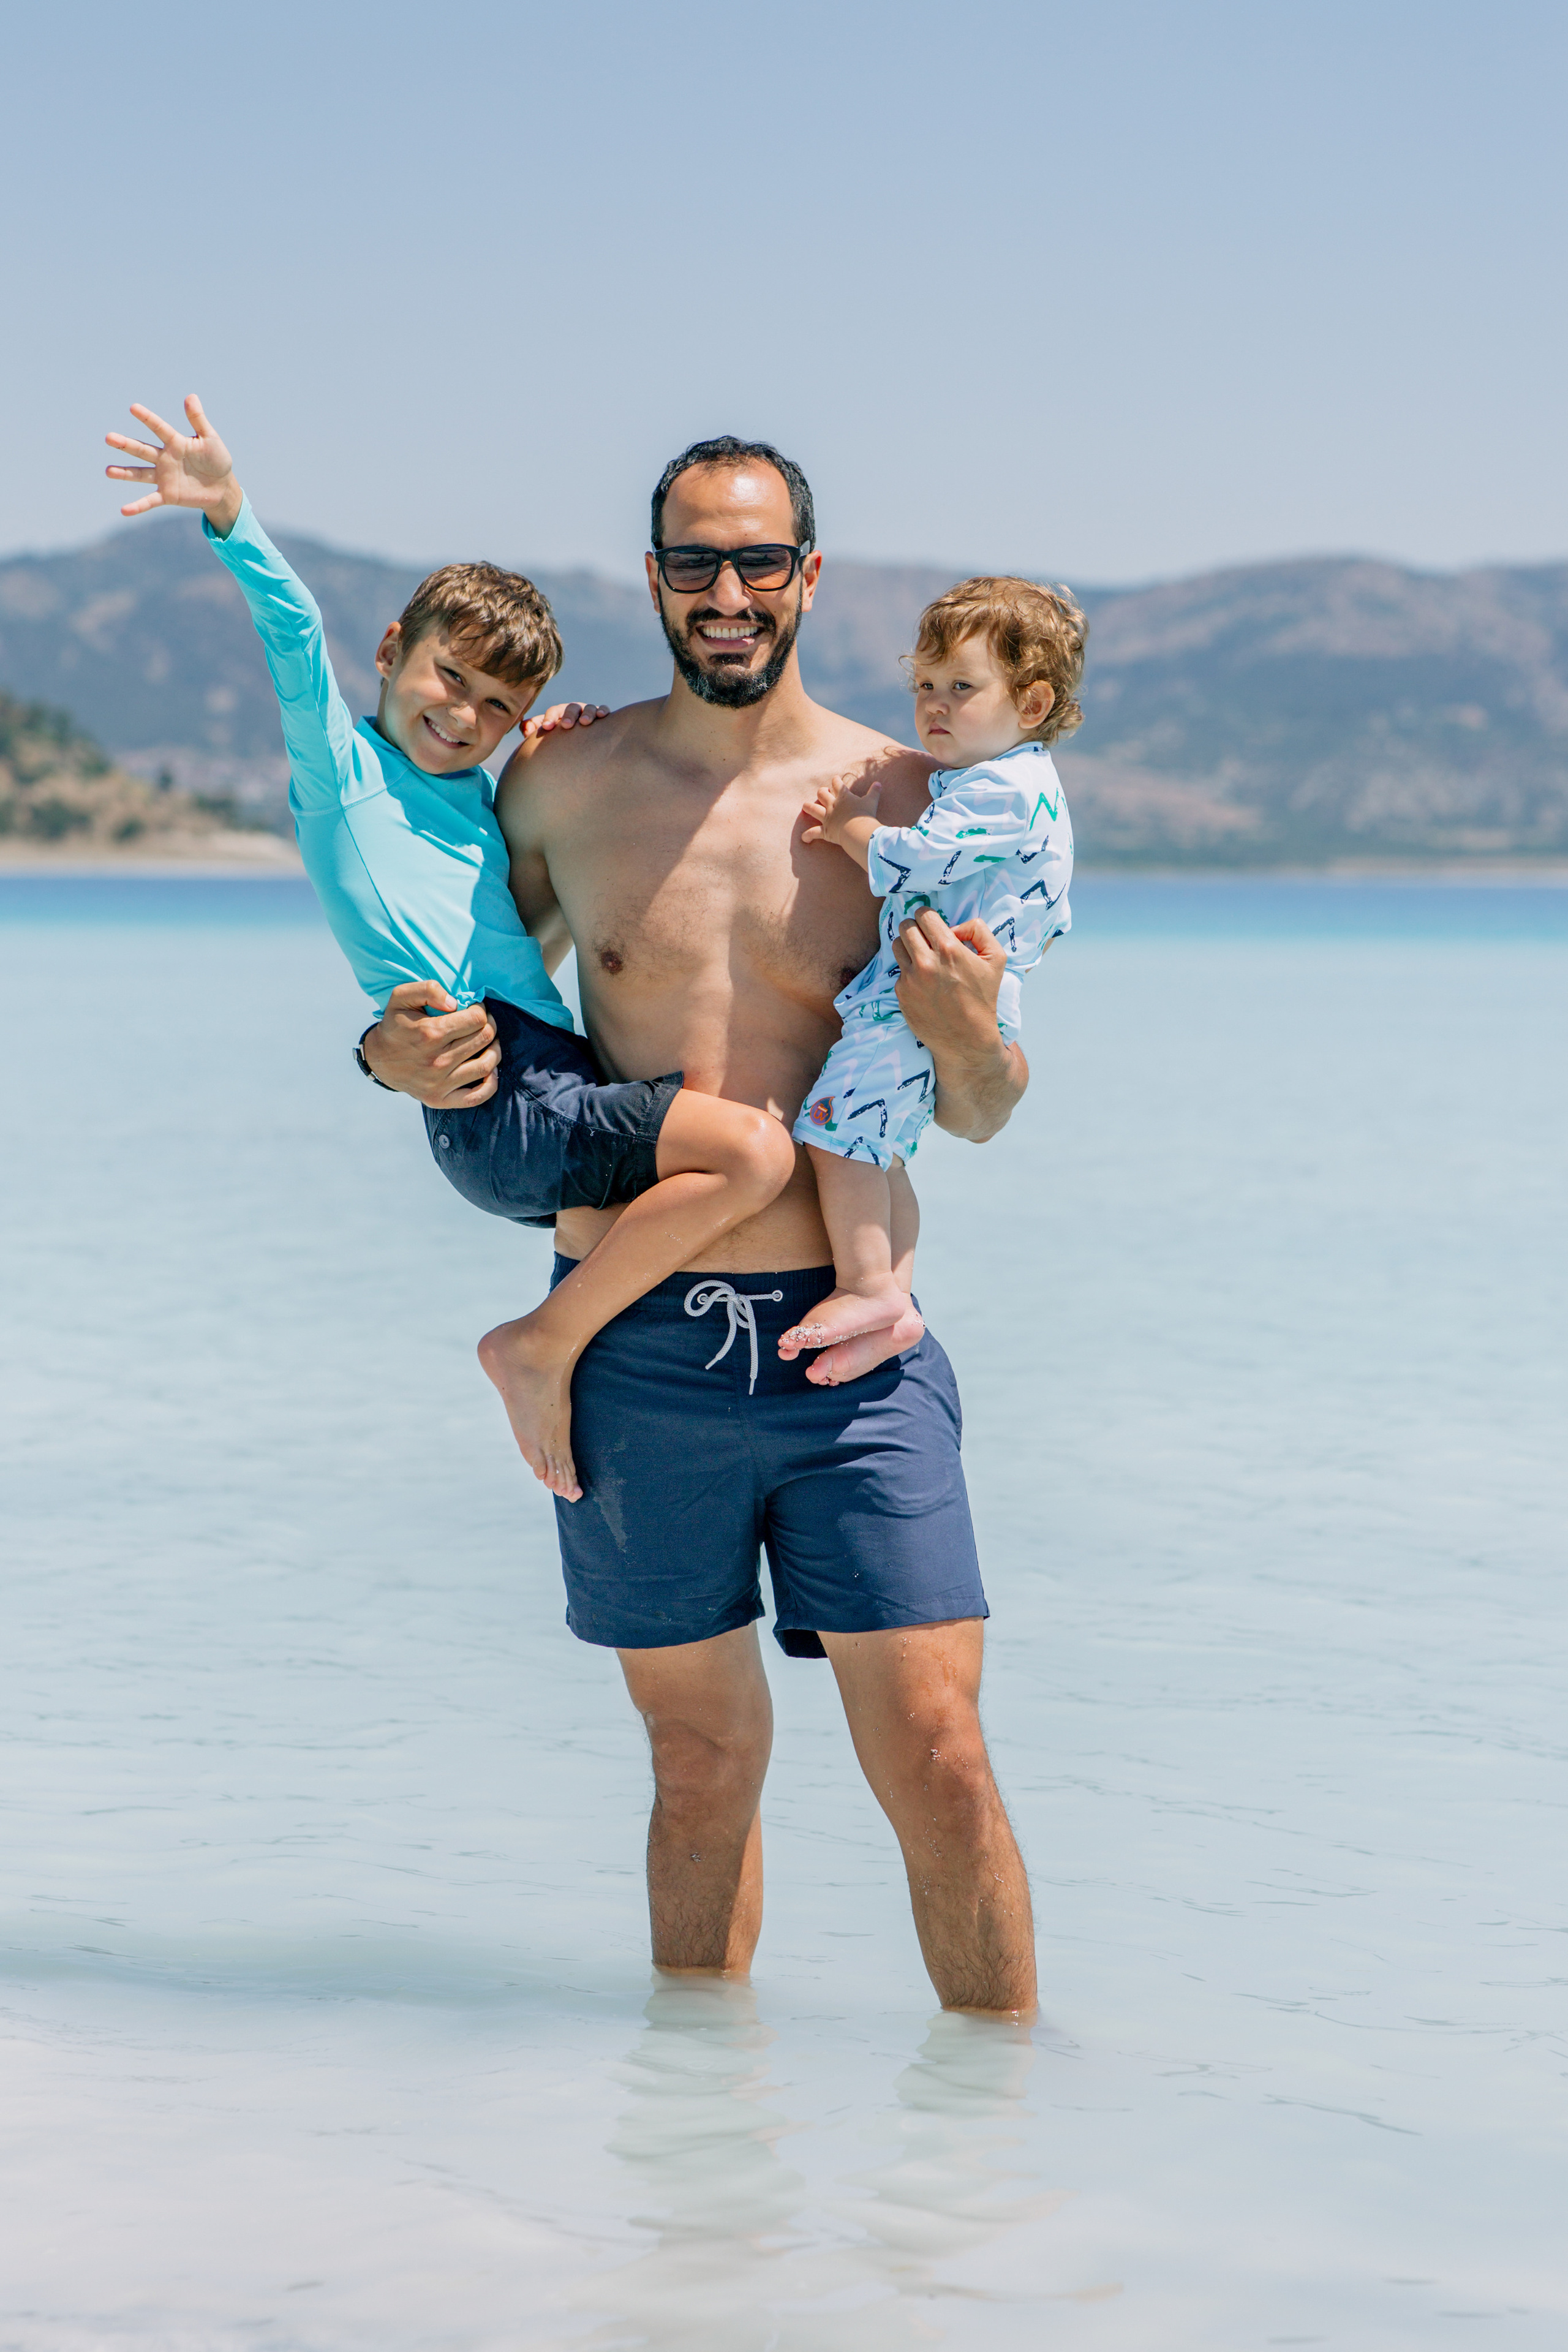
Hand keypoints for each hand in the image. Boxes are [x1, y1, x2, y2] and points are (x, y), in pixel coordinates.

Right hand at [105, 395, 241, 532]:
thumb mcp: (210, 439)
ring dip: (124, 473)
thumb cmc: (217, 459)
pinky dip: (138, 506)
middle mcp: (165, 458)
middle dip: (126, 444)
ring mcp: (164, 477)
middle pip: (142, 450)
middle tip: (108, 437)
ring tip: (108, 471)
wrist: (223, 487)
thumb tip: (190, 396)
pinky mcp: (167, 495)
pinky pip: (150, 501)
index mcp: (175, 442)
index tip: (133, 408)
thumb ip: (198, 420)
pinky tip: (124, 511)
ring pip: (140, 474)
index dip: (147, 419)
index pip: (159, 428)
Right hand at [361, 981, 500, 1106]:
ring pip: (486, 1065)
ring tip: (488, 1042)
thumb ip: (427, 989)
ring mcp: (439, 1083)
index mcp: (430, 1033)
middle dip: (489, 1025)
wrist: (379, 1060)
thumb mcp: (400, 997)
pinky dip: (491, 1083)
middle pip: (484, 1038)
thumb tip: (455, 1002)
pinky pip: (477, 1097)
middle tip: (483, 1022)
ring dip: (494, 1049)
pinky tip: (489, 1069)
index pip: (476, 1019)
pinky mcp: (440, 1099)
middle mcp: (437, 1060)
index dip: (480, 1010)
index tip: (474, 1009)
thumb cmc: (395, 1026)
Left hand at [520, 700, 610, 739]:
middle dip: (568, 715)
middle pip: (571, 708)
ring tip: (584, 723)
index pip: (554, 712)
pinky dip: (603, 710)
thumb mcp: (545, 735)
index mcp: (560, 714)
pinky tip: (602, 716)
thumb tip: (527, 729)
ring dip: (587, 713)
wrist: (579, 747)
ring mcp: (588, 712)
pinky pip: (603, 710)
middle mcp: (574, 711)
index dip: (550, 718)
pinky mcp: (602, 717)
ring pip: (588, 708)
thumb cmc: (558, 740)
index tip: (546, 728)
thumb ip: (532, 730)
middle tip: (566, 725)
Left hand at [801, 770, 880, 849]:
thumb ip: (874, 792)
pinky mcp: (825, 831)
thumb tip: (878, 784)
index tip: (835, 779)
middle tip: (823, 792)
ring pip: (813, 809)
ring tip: (805, 806)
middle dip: (822, 792)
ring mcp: (827, 818)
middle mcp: (833, 805)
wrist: (858, 830)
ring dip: (808, 807)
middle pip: (822, 794)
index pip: (838, 784)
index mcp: (844, 796)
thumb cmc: (865, 815)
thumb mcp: (872, 801)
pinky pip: (813, 832)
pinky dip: (808, 835)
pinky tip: (803, 838)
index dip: (836, 781)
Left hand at [892, 911, 1024, 1141]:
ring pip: (896, 945)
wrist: (967, 1041)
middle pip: (905, 927)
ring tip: (922, 956)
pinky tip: (923, 982)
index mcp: (949, 950)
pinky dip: (909, 972)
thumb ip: (979, 931)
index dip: (928, 916)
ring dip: (908, 946)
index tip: (932, 923)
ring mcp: (910, 979)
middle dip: (915, 928)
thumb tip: (955, 926)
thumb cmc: (984, 999)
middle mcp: (925, 963)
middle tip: (925, 937)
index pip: (924, 915)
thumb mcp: (996, 960)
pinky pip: (898, 971)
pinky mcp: (901, 994)